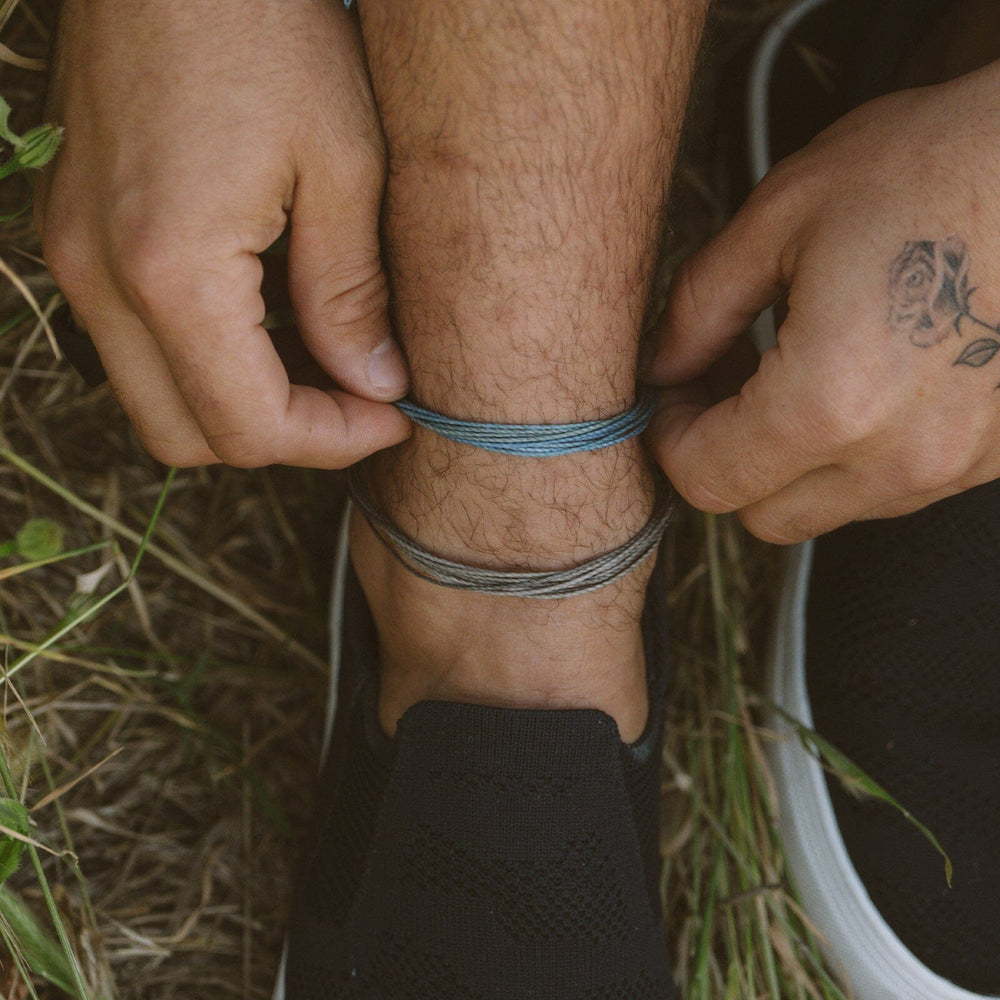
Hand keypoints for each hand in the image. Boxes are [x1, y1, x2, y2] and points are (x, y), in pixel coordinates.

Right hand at [35, 0, 410, 468]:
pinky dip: (205, 362)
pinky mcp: (76, 234)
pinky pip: (136, 346)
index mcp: (171, 272)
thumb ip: (351, 294)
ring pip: (156, 401)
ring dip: (240, 406)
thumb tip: (374, 385)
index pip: (249, 427)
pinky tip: (270, 320)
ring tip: (323, 364)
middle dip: (283, 439)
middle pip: (188, 437)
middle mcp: (100, 279)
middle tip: (360, 401)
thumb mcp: (344, 163)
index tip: (395, 417)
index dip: (332, 442)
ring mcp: (75, 257)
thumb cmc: (267, 25)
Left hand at [645, 62, 999, 542]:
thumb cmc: (938, 161)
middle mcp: (899, 459)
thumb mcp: (784, 214)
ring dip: (793, 460)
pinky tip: (868, 377)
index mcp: (830, 403)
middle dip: (725, 458)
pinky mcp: (998, 457)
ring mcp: (959, 467)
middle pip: (762, 516)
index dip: (669, 438)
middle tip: (726, 381)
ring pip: (830, 508)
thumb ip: (699, 307)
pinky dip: (859, 453)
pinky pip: (896, 486)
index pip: (705, 479)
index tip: (674, 391)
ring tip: (801, 367)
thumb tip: (662, 368)